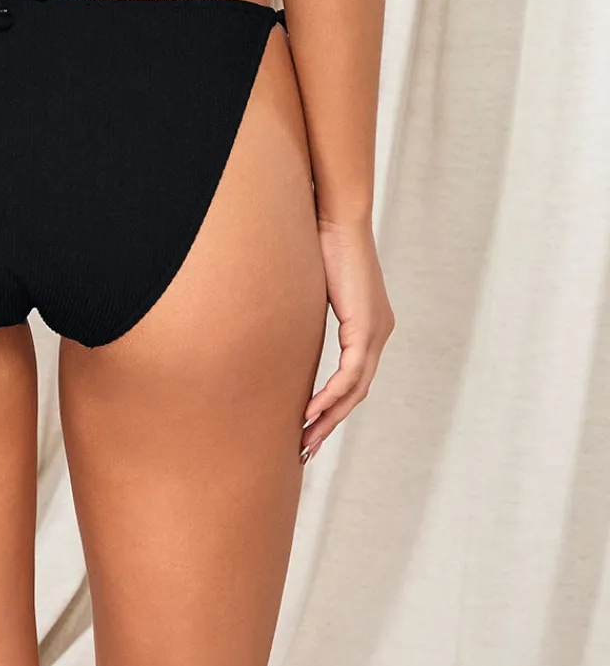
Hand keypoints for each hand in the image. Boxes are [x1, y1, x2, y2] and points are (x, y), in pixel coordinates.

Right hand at [301, 217, 393, 460]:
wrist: (337, 219)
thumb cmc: (321, 243)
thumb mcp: (316, 288)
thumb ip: (313, 313)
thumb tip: (285, 325)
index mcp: (370, 324)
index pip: (354, 377)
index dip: (334, 405)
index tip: (309, 425)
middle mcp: (380, 332)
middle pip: (357, 392)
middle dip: (331, 422)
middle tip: (306, 447)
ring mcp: (377, 332)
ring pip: (356, 390)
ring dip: (329, 417)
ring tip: (304, 438)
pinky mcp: (367, 328)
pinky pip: (350, 375)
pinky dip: (331, 396)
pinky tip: (311, 411)